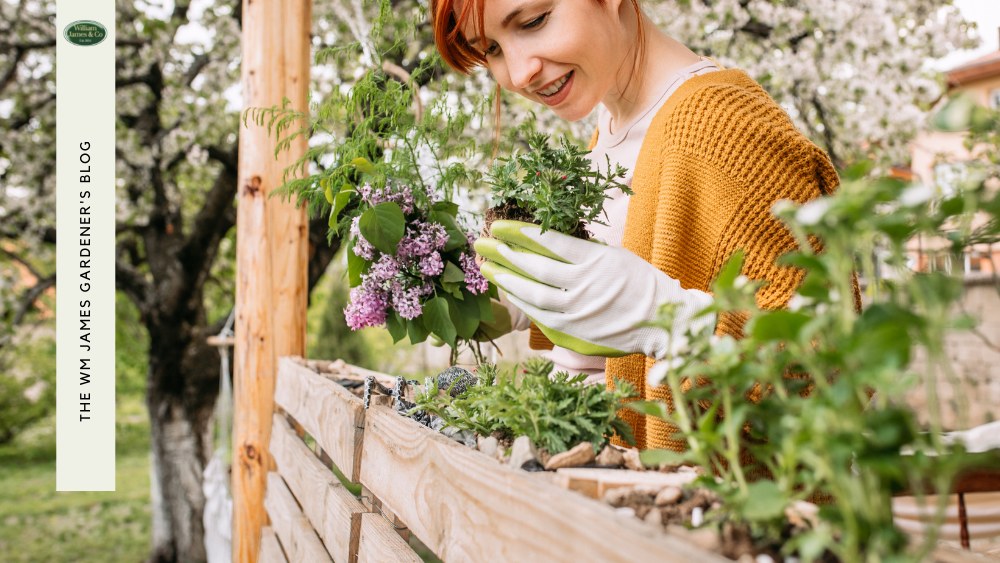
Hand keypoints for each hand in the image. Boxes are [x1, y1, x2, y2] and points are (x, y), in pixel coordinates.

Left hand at [475, 220, 714, 358]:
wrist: (662, 318)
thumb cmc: (638, 282)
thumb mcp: (613, 255)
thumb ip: (581, 250)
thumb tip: (545, 240)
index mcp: (595, 260)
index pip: (549, 242)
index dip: (520, 233)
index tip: (499, 225)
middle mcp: (584, 285)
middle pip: (535, 267)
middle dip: (505, 253)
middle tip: (483, 243)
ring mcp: (578, 310)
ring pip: (533, 293)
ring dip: (507, 278)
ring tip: (489, 267)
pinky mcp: (574, 331)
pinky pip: (541, 314)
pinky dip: (522, 302)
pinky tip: (509, 291)